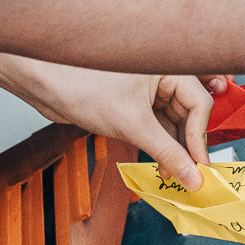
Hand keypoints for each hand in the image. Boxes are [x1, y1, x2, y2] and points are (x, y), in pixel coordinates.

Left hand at [12, 67, 216, 189]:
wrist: (45, 85)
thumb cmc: (83, 87)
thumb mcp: (133, 125)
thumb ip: (167, 153)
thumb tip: (192, 177)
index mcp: (166, 66)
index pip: (200, 102)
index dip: (199, 137)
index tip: (199, 166)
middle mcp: (160, 75)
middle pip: (189, 113)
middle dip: (188, 144)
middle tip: (190, 174)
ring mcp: (146, 89)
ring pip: (173, 121)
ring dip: (174, 148)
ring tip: (173, 173)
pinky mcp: (132, 102)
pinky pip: (156, 124)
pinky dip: (159, 143)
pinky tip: (162, 163)